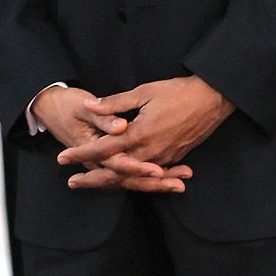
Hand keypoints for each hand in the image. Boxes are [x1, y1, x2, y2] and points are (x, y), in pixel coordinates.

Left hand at [56, 76, 234, 176]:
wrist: (212, 100)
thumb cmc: (178, 92)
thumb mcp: (144, 92)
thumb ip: (116, 103)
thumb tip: (91, 106)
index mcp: (139, 134)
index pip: (103, 149)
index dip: (81, 153)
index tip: (62, 158)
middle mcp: (150, 152)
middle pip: (115, 172)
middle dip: (92, 179)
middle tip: (72, 182)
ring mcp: (163, 158)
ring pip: (131, 177)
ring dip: (111, 181)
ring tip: (92, 182)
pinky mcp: (173, 159)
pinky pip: (149, 175)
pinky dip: (133, 179)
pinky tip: (122, 180)